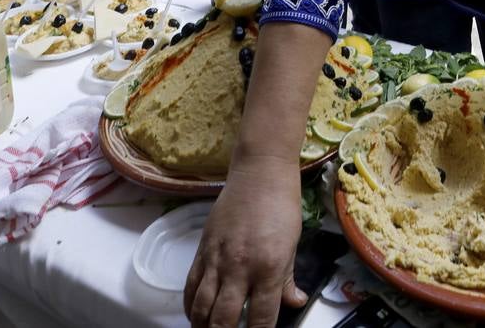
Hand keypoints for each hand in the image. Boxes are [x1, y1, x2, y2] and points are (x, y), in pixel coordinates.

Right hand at [184, 156, 306, 326]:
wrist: (259, 172)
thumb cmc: (281, 204)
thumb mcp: (294, 244)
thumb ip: (289, 279)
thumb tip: (294, 303)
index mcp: (268, 268)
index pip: (262, 318)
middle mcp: (240, 268)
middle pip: (224, 320)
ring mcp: (217, 259)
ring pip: (201, 308)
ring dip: (204, 326)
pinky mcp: (202, 250)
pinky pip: (190, 286)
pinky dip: (190, 306)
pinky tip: (196, 314)